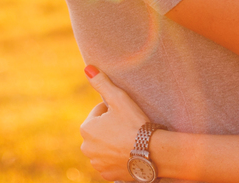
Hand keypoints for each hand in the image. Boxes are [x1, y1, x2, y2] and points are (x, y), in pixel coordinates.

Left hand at [80, 66, 148, 181]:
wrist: (151, 153)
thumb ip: (102, 83)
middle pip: (100, 131)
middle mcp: (86, 148)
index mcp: (86, 128)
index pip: (99, 112)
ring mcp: (97, 163)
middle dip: (111, 127)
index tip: (126, 114)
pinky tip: (129, 152)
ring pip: (105, 147)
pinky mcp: (107, 175)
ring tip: (130, 139)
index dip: (114, 110)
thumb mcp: (119, 98)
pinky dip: (118, 157)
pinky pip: (111, 162)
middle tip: (129, 126)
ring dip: (114, 142)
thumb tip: (87, 67)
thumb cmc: (134, 123)